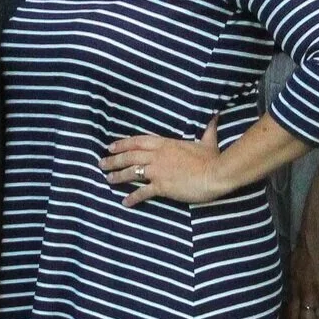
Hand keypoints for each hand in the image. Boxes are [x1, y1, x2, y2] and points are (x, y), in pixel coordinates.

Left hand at [100, 119, 227, 207]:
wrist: (216, 173)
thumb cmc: (212, 158)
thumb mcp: (208, 141)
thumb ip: (208, 129)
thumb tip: (214, 116)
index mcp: (165, 143)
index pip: (138, 141)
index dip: (123, 144)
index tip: (111, 147)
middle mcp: (158, 155)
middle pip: (130, 155)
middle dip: (114, 160)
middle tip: (101, 163)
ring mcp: (158, 171)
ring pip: (132, 172)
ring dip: (118, 176)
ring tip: (108, 180)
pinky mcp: (162, 186)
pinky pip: (143, 192)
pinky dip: (132, 198)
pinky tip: (125, 202)